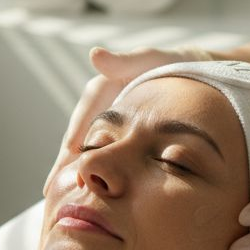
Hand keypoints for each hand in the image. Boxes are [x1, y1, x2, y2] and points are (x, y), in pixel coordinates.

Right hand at [42, 45, 214, 194]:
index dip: (72, 142)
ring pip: (86, 149)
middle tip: (57, 190)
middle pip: (76, 139)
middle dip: (66, 165)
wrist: (192, 73)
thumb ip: (124, 61)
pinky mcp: (115, 132)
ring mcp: (104, 122)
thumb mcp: (149, 59)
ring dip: (76, 171)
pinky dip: (95, 169)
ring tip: (68, 195)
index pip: (81, 120)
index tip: (68, 161)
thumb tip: (95, 54)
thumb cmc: (171, 64)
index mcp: (100, 89)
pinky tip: (93, 190)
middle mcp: (97, 107)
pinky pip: (100, 153)